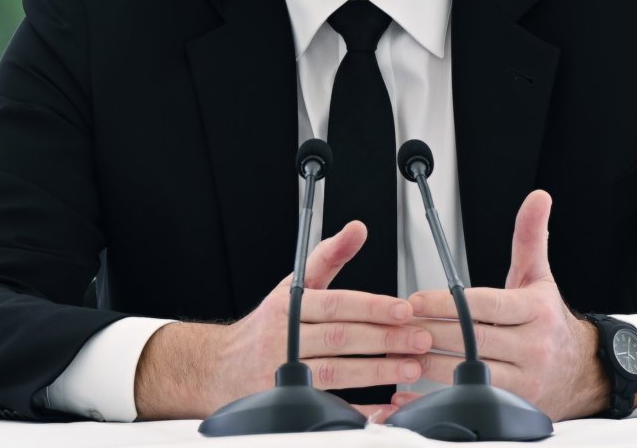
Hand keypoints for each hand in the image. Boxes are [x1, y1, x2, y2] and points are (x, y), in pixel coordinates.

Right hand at [135, 221, 430, 420]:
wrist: (218, 368)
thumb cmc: (265, 326)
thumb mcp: (292, 286)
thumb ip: (328, 257)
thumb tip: (356, 230)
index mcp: (289, 307)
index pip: (334, 304)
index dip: (370, 306)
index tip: (403, 308)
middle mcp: (285, 339)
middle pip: (340, 338)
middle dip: (384, 338)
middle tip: (419, 336)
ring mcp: (286, 373)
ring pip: (337, 372)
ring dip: (378, 370)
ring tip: (410, 365)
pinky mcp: (289, 400)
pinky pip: (329, 404)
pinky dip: (358, 406)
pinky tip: (384, 404)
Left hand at [407, 189, 633, 420]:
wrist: (581, 371)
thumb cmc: (548, 322)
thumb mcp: (539, 277)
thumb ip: (530, 238)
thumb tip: (537, 198)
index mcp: (535, 312)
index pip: (486, 306)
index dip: (447, 304)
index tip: (415, 300)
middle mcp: (533, 347)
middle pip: (471, 340)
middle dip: (429, 331)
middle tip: (397, 324)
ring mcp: (524, 381)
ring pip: (467, 373)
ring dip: (427, 362)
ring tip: (398, 350)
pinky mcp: (513, 406)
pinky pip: (467, 400)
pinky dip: (434, 398)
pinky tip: (408, 392)